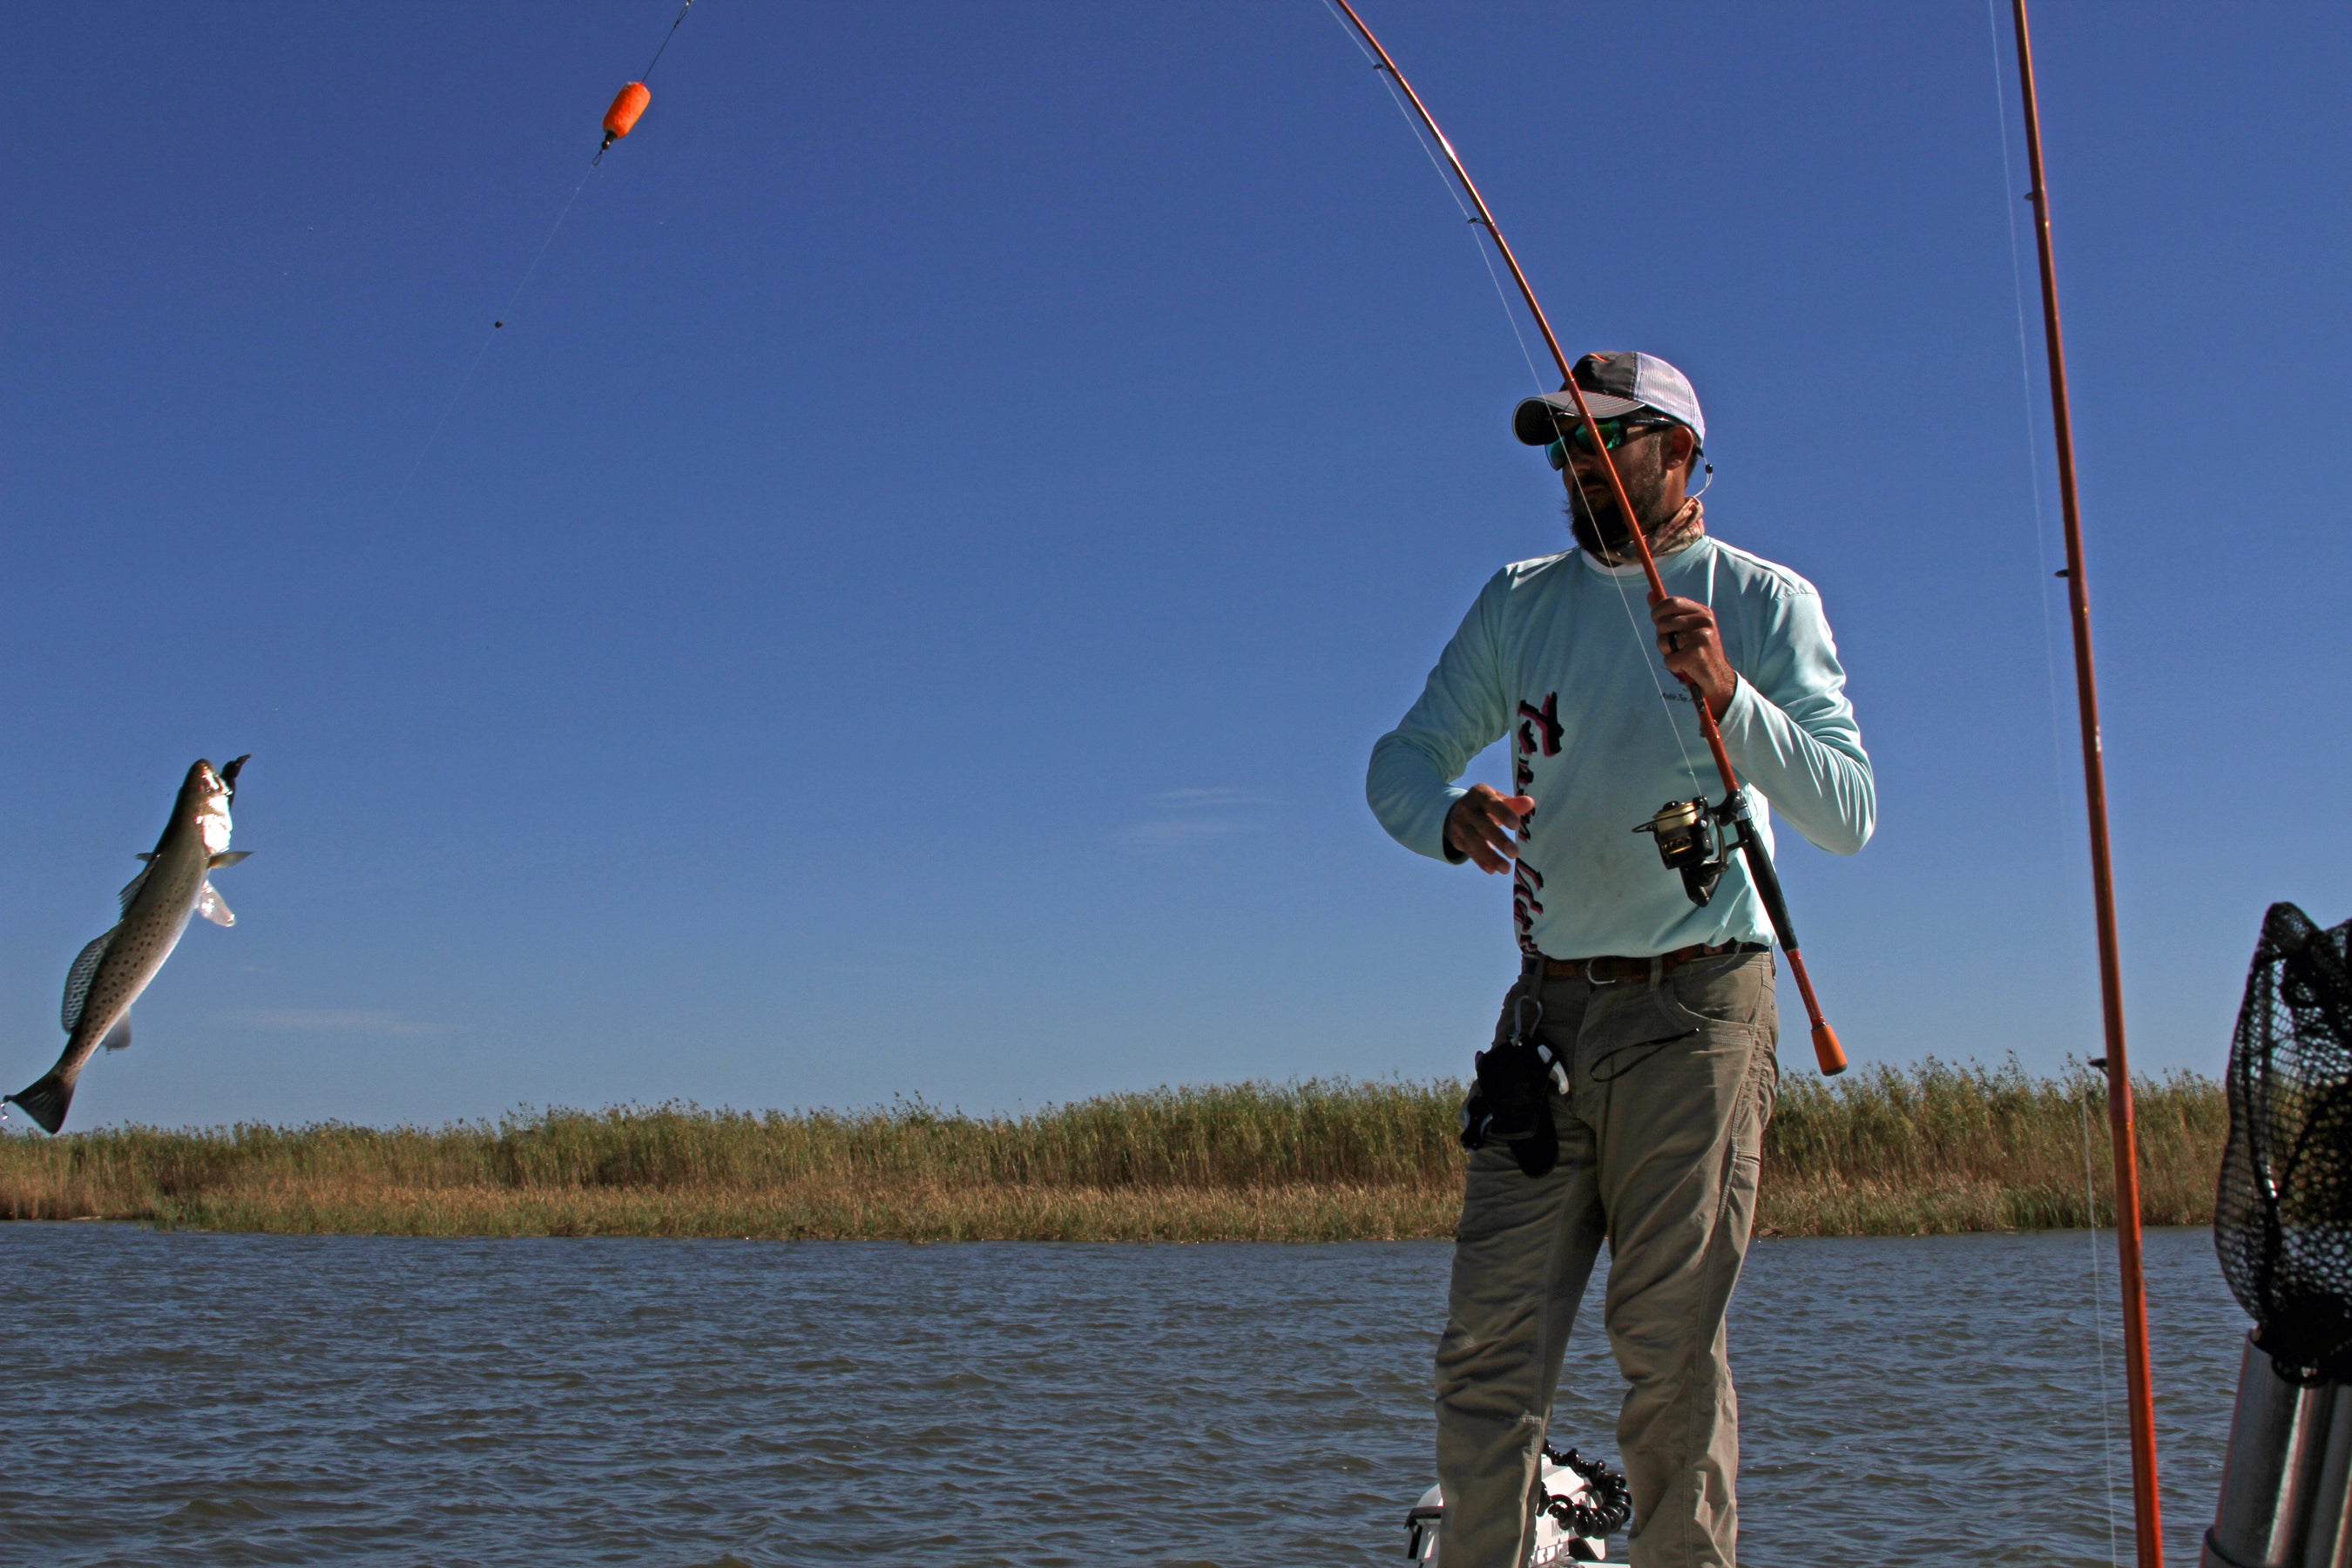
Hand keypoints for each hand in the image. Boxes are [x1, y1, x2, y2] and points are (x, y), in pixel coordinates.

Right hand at [1445, 784, 1536, 873]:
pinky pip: (1470, 852)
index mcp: (1479, 795)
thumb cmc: (1484, 805)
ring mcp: (1460, 825)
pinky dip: (1481, 862)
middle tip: (1515, 853)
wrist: (1454, 811)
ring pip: (1475, 843)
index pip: (1491, 804)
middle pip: (1483, 826)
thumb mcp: (1496, 799)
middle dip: (1499, 840)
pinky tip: (1492, 870)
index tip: (1516, 826)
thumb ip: (1513, 803)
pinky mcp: (1457, 840)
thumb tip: (1530, 803)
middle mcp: (1467, 809)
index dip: (1503, 814)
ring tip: (1507, 869)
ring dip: (1491, 857)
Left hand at [1650, 594, 1736, 718]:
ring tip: (1680, 655)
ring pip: (1664, 640)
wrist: (1718, 676)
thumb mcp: (1686, 628)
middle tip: (1671, 644)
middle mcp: (1705, 621)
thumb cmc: (1698, 650)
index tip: (1655, 619)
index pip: (1673, 602)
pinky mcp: (1698, 653)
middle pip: (1664, 622)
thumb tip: (1650, 595)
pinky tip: (1686, 666)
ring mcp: (1702, 636)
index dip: (1658, 610)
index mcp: (1702, 611)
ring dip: (1667, 651)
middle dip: (1661, 635)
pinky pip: (1669, 659)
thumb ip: (1669, 612)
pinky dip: (1673, 665)